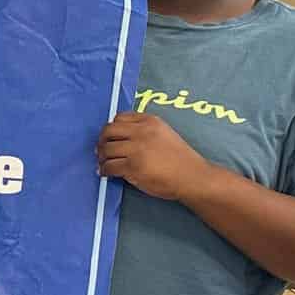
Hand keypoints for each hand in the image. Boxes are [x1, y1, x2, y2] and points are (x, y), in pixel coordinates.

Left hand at [97, 112, 214, 201]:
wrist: (193, 176)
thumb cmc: (180, 158)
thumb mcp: (164, 134)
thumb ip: (144, 131)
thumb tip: (119, 137)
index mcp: (150, 121)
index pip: (119, 118)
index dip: (111, 129)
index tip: (110, 138)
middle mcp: (141, 132)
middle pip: (108, 131)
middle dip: (101, 141)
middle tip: (101, 151)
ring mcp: (136, 149)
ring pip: (106, 149)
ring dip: (101, 158)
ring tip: (103, 163)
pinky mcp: (132, 166)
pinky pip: (109, 167)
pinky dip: (104, 170)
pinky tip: (106, 173)